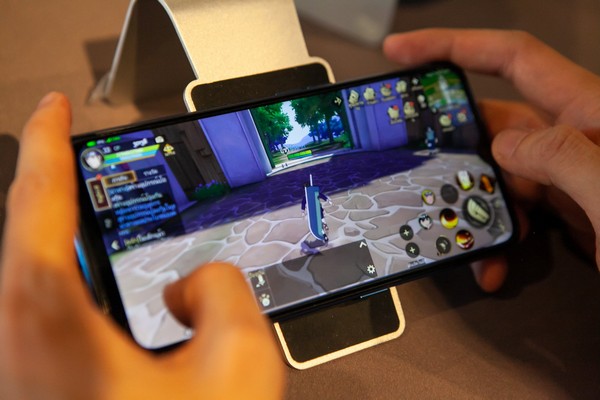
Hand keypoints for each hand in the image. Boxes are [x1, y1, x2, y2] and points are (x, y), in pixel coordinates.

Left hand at [0, 93, 283, 398]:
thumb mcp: (236, 367)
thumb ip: (226, 291)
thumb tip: (202, 277)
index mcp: (56, 330)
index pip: (39, 210)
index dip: (48, 146)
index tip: (54, 111)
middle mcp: (25, 348)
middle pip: (29, 238)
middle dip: (55, 184)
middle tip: (76, 151)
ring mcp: (29, 370)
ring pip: (39, 277)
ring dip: (66, 235)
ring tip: (93, 210)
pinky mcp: (46, 386)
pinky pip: (50, 312)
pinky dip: (74, 279)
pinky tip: (103, 282)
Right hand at [384, 29, 599, 289]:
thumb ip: (565, 157)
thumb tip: (507, 142)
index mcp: (592, 114)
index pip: (513, 60)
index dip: (453, 47)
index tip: (403, 52)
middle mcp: (577, 138)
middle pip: (495, 123)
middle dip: (451, 149)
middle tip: (414, 166)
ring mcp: (572, 176)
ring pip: (500, 176)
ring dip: (473, 208)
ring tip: (461, 238)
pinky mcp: (572, 209)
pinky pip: (517, 210)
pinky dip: (498, 236)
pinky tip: (494, 263)